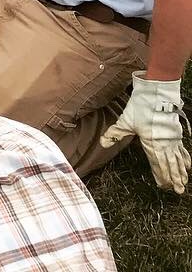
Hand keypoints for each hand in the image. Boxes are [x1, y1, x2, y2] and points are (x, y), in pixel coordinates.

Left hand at [100, 72, 190, 192]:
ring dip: (182, 172)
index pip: (157, 164)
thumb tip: (102, 143)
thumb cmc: (140, 107)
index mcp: (151, 143)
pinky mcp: (176, 133)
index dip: (161, 175)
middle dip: (175, 178)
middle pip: (170, 164)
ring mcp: (172, 139)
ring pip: (178, 159)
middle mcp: (164, 144)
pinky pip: (183, 150)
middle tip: (179, 191)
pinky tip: (189, 166)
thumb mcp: (125, 121)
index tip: (163, 186)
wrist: (156, 94)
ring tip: (184, 184)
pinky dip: (186, 159)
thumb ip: (114, 133)